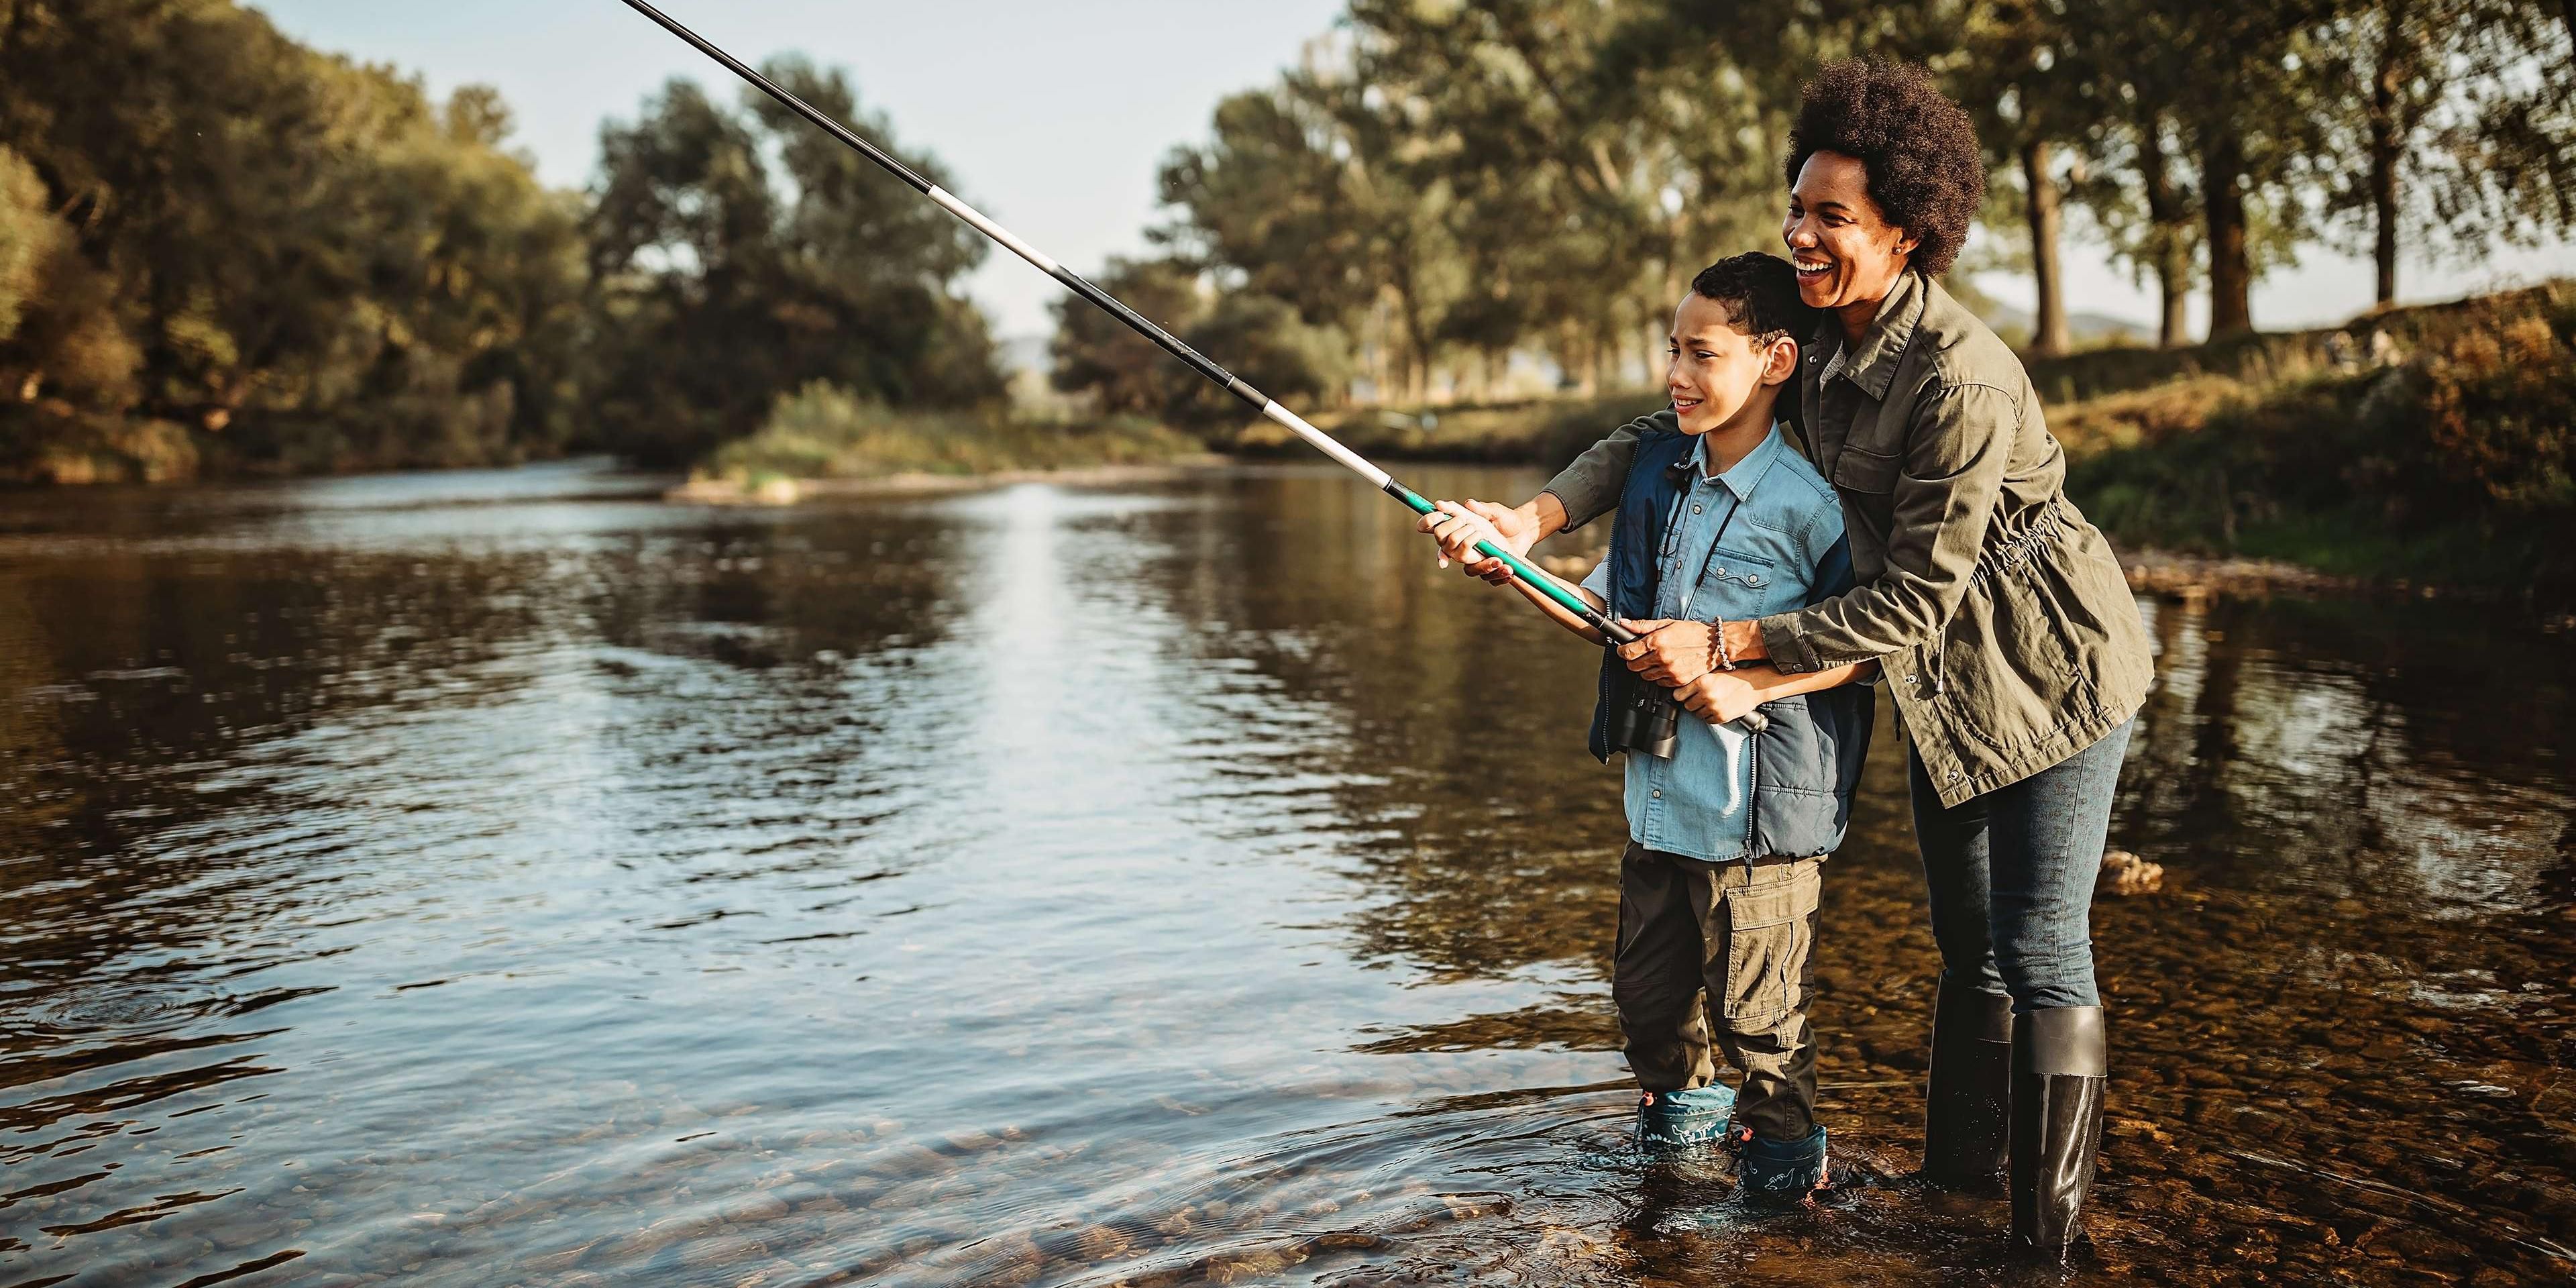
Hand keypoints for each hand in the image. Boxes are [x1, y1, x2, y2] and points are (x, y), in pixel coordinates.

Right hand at [1418, 499, 1532, 584]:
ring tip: (1498, 558)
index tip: (1432, 522)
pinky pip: (1488, 580)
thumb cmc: (1506, 519)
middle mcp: (1464, 547)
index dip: (1428, 525)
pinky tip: (1508, 569)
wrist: (1525, 530)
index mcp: (1460, 529)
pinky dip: (1499, 575)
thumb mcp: (1495, 512)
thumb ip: (1481, 509)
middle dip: (1460, 540)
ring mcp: (1476, 560)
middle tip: (1478, 531)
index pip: (1437, 531)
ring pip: (1469, 571)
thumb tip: (1467, 503)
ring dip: (1484, 565)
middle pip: (1448, 550)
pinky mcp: (1489, 570)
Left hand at [1616, 618, 1712, 686]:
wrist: (1715, 644)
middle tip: (1640, 654)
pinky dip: (1659, 676)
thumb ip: (1643, 625)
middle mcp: (1662, 658)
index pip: (1627, 652)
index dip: (1622, 651)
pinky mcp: (1678, 681)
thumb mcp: (1667, 623)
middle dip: (1633, 660)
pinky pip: (1659, 683)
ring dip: (1646, 669)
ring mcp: (1670, 671)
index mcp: (1657, 641)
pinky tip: (1666, 667)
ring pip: (1645, 676)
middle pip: (1633, 666)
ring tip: (1656, 659)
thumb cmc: (1693, 632)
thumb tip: (1624, 624)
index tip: (1623, 650)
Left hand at [1677, 670, 1763, 723]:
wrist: (1754, 686)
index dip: (1681, 695)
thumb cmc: (1734, 677)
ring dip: (1701, 710)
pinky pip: (1707, 720)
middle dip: (1691, 703)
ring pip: (1696, 714)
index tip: (1684, 695)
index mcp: (1702, 682)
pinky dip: (1710, 716)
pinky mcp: (1721, 717)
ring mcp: (1714, 707)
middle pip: (1687, 706)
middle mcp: (1706, 695)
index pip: (1678, 695)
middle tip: (1700, 699)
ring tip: (1710, 703)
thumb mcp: (1713, 674)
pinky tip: (1716, 708)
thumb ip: (1697, 681)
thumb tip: (1680, 689)